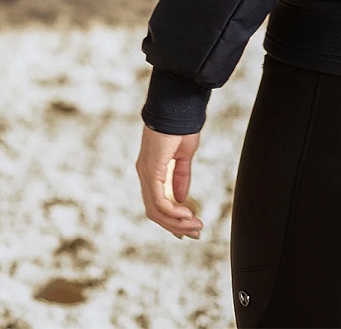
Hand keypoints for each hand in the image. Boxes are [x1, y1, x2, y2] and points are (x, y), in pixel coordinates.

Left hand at [136, 124, 203, 238]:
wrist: (179, 106)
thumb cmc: (181, 125)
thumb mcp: (184, 155)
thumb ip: (181, 176)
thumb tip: (181, 198)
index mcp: (151, 169)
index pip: (156, 203)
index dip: (171, 219)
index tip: (189, 229)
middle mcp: (144, 173)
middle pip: (155, 212)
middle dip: (176, 226)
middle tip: (196, 233)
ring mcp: (145, 173)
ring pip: (156, 211)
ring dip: (176, 223)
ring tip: (196, 226)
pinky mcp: (151, 171)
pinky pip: (158, 201)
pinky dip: (173, 212)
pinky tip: (187, 214)